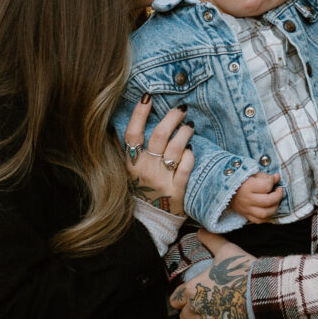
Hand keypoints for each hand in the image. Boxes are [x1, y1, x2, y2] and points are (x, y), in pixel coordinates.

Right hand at [124, 98, 192, 214]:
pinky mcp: (178, 190)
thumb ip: (128, 150)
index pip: (132, 134)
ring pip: (175, 148)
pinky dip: (190, 155)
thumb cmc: (141, 190)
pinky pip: (186, 167)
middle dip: (171, 118)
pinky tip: (192, 149)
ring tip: (189, 125)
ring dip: (184, 132)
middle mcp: (146, 170)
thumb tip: (125, 122)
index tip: (148, 97)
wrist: (150, 221)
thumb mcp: (129, 171)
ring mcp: (162, 180)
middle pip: (158, 136)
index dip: (139, 114)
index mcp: (131, 164)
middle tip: (180, 109)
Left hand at [170, 231, 281, 318]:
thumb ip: (211, 241)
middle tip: (206, 310)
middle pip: (185, 318)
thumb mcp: (227, 251)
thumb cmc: (244, 268)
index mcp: (193, 288)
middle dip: (193, 315)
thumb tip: (201, 231)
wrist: (263, 289)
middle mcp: (197, 308)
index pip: (176, 300)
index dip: (183, 300)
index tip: (191, 299)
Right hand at [230, 171, 281, 224]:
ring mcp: (246, 209)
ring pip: (264, 214)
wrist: (226, 190)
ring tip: (275, 201)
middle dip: (278, 196)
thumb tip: (277, 177)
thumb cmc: (241, 180)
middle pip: (267, 201)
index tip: (273, 179)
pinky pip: (258, 221)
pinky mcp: (246, 215)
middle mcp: (247, 199)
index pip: (266, 185)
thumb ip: (265, 176)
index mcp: (247, 186)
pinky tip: (269, 209)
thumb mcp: (252, 174)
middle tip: (279, 190)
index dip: (272, 181)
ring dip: (274, 207)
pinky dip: (267, 217)